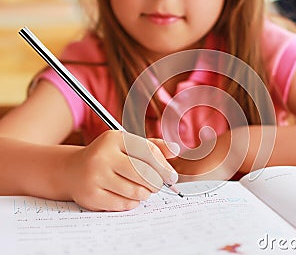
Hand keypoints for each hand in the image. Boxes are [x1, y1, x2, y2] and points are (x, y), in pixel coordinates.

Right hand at [61, 130, 178, 210]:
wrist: (72, 170)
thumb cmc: (108, 157)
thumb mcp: (127, 146)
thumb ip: (152, 147)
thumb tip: (176, 149)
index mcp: (114, 138)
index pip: (148, 152)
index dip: (164, 166)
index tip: (171, 176)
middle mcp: (103, 155)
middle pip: (144, 173)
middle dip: (156, 182)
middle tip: (157, 185)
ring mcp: (95, 176)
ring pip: (136, 191)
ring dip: (145, 193)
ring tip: (142, 190)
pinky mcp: (92, 196)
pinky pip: (124, 204)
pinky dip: (132, 203)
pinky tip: (127, 196)